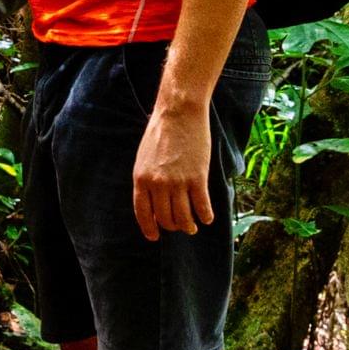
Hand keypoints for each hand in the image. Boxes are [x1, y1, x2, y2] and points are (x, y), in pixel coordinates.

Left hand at [130, 96, 227, 240]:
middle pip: (165, 219)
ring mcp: (177, 182)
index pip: (143, 213)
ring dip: (189, 226)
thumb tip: (153, 200)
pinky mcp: (197, 178)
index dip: (149, 228)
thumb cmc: (162, 131)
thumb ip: (147, 178)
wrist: (179, 112)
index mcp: (141, 178)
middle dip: (173, 226)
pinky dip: (205, 216)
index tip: (155, 236)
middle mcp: (157, 184)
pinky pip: (202, 207)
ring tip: (194, 226)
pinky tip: (207, 218)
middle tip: (181, 226)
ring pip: (184, 218)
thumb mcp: (144, 156)